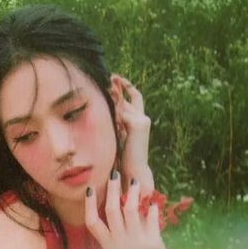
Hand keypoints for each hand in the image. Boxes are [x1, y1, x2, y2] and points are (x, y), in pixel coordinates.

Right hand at [86, 173, 177, 248]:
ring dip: (132, 194)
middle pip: (111, 210)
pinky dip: (152, 212)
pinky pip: (152, 222)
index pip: (93, 223)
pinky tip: (154, 205)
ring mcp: (137, 244)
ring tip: (135, 182)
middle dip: (112, 190)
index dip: (90, 206)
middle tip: (114, 174)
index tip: (91, 190)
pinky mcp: (155, 246)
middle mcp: (120, 245)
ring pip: (131, 211)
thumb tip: (112, 231)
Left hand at [110, 74, 152, 195]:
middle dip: (119, 86)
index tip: (116, 77)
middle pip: (128, 98)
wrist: (134, 171)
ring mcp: (142, 120)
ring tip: (104, 89)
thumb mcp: (119, 134)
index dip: (127, 86)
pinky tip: (108, 119)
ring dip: (113, 101)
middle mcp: (143, 118)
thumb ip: (117, 121)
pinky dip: (113, 116)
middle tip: (109, 76)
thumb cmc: (125, 158)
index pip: (136, 97)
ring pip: (122, 106)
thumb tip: (108, 108)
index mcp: (140, 121)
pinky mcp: (138, 124)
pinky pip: (120, 114)